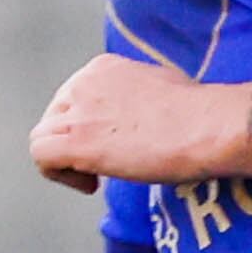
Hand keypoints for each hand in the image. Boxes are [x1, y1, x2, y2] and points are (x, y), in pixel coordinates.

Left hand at [29, 54, 242, 192]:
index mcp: (102, 68)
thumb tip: (142, 116)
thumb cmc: (202, 113)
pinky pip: (42, 157)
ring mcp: (78, 113)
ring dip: (66, 161)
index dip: (89, 124)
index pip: (74, 98)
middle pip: (55, 117)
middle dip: (74, 142)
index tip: (116, 143)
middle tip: (108, 164)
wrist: (209, 126)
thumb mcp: (164, 88)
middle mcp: (82, 84)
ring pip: (43, 138)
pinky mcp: (78, 142)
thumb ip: (139, 97)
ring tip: (96, 178)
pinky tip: (91, 184)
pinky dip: (59, 175)